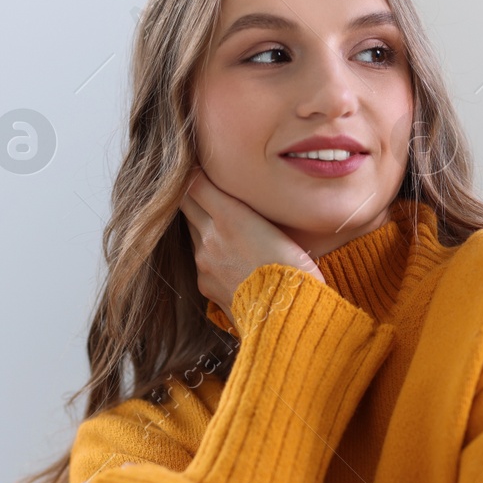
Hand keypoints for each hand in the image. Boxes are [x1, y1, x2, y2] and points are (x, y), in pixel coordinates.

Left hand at [179, 167, 324, 329]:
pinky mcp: (205, 284)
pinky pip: (200, 260)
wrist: (286, 316)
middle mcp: (209, 236)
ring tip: (221, 221)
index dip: (194, 172)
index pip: (193, 183)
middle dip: (194, 194)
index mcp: (230, 216)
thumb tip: (229, 192)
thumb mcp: (279, 227)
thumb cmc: (295, 269)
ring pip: (193, 232)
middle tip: (202, 185)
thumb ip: (248, 207)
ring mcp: (204, 262)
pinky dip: (209, 253)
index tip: (200, 166)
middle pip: (187, 205)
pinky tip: (229, 256)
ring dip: (202, 224)